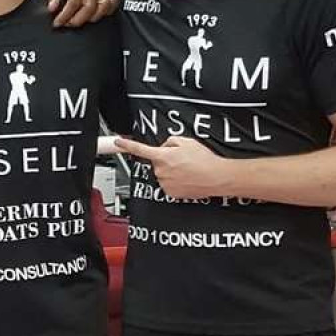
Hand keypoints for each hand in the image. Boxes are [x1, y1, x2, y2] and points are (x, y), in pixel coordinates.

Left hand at [46, 0, 118, 27]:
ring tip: (78, 21)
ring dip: (91, 18)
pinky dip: (106, 12)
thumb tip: (53, 7)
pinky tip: (94, 16)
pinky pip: (113, 2)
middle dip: (77, 19)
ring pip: (104, 6)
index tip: (58, 22)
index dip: (65, 15)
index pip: (74, 1)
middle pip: (90, 6)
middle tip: (66, 23)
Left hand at [115, 136, 229, 198]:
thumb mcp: (186, 142)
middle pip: (157, 163)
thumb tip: (164, 148)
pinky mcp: (171, 193)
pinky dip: (176, 181)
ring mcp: (165, 183)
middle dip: (166, 160)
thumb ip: (170, 142)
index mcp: (162, 156)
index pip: (140, 149)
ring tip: (188, 170)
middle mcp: (161, 171)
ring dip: (172, 172)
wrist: (216, 177)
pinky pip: (169, 184)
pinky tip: (187, 178)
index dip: (127, 145)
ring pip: (163, 174)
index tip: (119, 142)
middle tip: (182, 160)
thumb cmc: (204, 160)